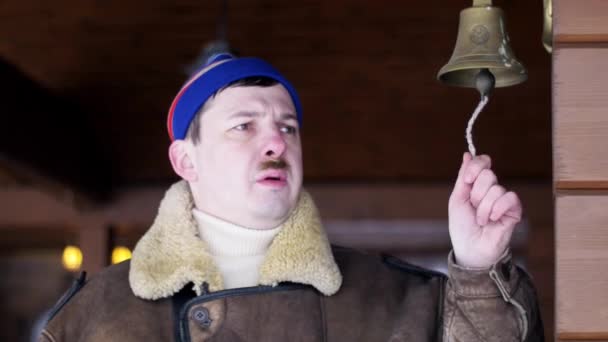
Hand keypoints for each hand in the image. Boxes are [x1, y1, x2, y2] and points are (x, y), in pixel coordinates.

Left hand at [448, 152, 521, 267]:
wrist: (470, 248)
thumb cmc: (462, 226)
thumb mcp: (457, 199)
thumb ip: (463, 177)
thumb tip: (467, 154)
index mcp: (476, 185)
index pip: (482, 163)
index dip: (476, 166)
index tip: (468, 180)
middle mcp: (491, 189)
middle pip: (488, 174)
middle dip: (476, 193)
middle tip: (473, 208)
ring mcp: (503, 200)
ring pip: (496, 189)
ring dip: (484, 208)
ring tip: (481, 220)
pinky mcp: (514, 210)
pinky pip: (510, 198)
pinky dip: (497, 209)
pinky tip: (492, 220)